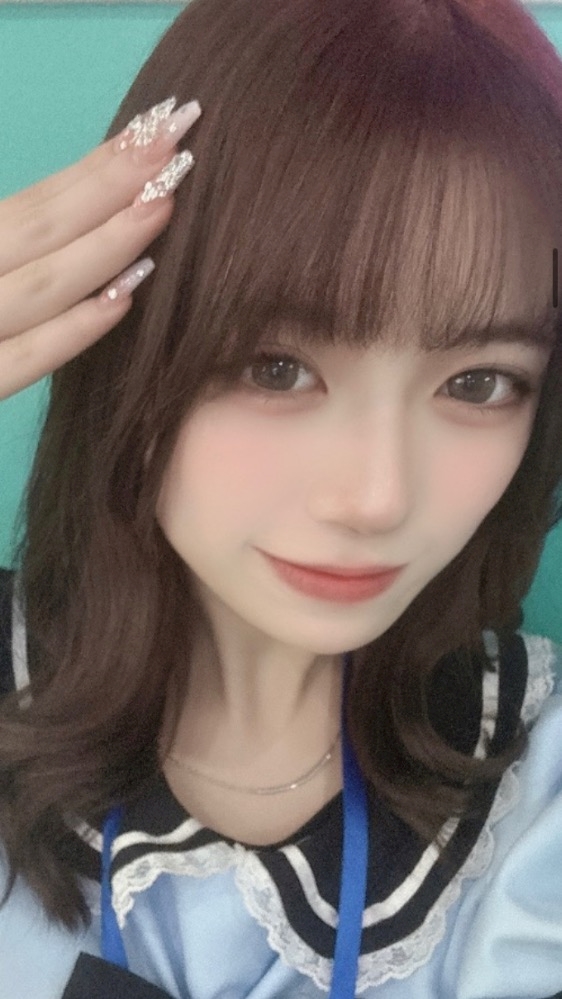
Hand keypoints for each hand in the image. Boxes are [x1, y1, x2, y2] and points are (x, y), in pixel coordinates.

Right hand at [0, 97, 200, 400]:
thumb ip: (12, 232)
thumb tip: (64, 209)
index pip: (32, 202)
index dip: (96, 167)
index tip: (156, 130)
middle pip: (40, 228)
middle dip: (113, 186)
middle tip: (175, 146)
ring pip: (39, 288)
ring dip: (105, 248)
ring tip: (163, 207)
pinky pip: (20, 363)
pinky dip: (70, 333)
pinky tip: (123, 301)